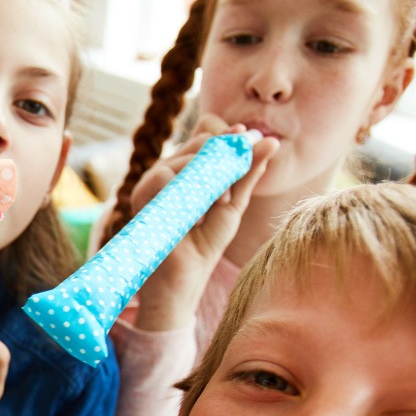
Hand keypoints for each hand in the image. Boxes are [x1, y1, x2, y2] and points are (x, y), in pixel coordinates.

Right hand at [131, 116, 278, 331]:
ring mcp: (153, 180)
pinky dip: (191, 196)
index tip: (250, 141)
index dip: (229, 137)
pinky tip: (194, 220)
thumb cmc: (204, 245)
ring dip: (212, 183)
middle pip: (202, 141)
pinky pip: (170, 174)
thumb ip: (247, 173)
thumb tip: (271, 140)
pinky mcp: (144, 193)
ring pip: (190, 156)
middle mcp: (167, 170)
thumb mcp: (233, 204)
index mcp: (185, 169)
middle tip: (227, 197)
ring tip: (212, 211)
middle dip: (225, 162)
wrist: (184, 280)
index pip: (208, 136)